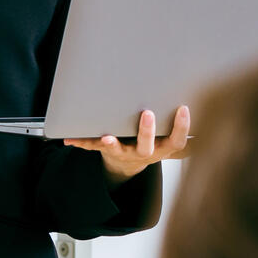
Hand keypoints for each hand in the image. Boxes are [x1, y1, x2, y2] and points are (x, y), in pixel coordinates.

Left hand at [65, 106, 190, 187]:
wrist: (128, 164)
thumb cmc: (150, 140)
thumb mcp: (166, 134)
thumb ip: (173, 119)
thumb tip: (188, 94)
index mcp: (162, 147)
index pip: (177, 140)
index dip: (182, 126)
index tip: (183, 108)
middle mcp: (145, 153)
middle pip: (147, 147)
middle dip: (146, 131)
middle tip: (147, 113)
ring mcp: (125, 154)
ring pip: (119, 151)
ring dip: (112, 144)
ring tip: (106, 137)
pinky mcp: (107, 152)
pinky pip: (93, 147)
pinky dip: (82, 142)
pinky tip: (69, 138)